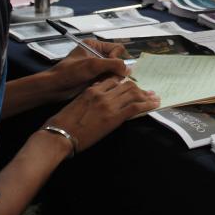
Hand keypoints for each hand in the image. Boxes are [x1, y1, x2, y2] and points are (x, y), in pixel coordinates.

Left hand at [43, 40, 128, 102]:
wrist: (55, 87)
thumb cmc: (69, 72)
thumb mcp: (92, 65)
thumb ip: (113, 64)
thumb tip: (128, 69)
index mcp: (95, 45)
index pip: (117, 48)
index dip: (117, 58)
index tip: (110, 67)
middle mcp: (96, 54)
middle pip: (116, 61)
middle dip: (114, 70)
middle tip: (107, 77)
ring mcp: (96, 67)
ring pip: (113, 71)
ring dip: (110, 78)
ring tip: (100, 82)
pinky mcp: (94, 77)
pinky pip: (108, 79)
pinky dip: (106, 83)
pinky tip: (97, 86)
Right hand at [43, 77, 159, 153]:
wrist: (60, 135)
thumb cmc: (62, 123)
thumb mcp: (75, 103)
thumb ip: (87, 97)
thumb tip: (95, 94)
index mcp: (91, 90)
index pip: (113, 80)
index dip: (125, 81)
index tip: (132, 85)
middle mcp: (102, 94)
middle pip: (126, 85)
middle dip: (139, 88)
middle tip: (148, 92)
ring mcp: (108, 105)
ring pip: (133, 94)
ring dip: (147, 95)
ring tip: (155, 97)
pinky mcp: (114, 117)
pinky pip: (135, 107)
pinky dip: (147, 105)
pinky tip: (154, 105)